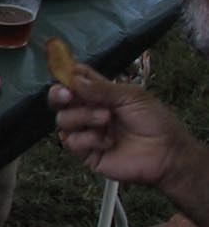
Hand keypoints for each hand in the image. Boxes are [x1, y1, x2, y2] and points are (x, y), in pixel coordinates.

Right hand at [50, 66, 194, 189]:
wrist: (166, 153)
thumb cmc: (155, 122)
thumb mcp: (132, 97)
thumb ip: (102, 88)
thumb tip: (74, 80)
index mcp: (101, 94)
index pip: (76, 80)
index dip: (67, 75)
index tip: (65, 73)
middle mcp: (90, 111)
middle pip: (60, 100)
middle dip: (59, 95)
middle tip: (67, 95)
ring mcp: (87, 131)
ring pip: (63, 120)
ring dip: (83, 117)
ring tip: (105, 119)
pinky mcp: (86, 152)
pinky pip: (72, 141)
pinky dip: (89, 139)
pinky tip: (107, 141)